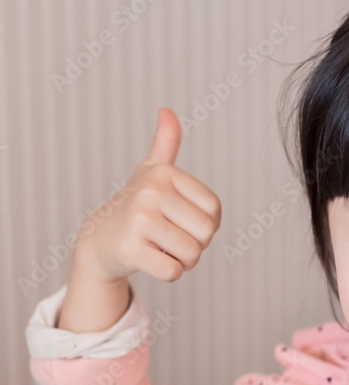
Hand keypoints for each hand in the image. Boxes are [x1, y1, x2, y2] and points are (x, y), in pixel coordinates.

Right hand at [74, 106, 221, 282]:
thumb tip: (167, 111)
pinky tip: (151, 260)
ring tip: (161, 249)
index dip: (205, 225)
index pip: (214, 210)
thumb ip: (165, 145)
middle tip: (171, 239)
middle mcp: (151, 192)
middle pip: (206, 233)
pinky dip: (169, 273)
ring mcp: (139, 220)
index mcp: (164, 174)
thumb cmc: (136, 207)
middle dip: (195, 245)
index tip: (182, 221)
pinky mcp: (131, 248)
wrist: (99, 239)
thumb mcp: (151, 173)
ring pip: (192, 254)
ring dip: (183, 261)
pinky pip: (173, 271)